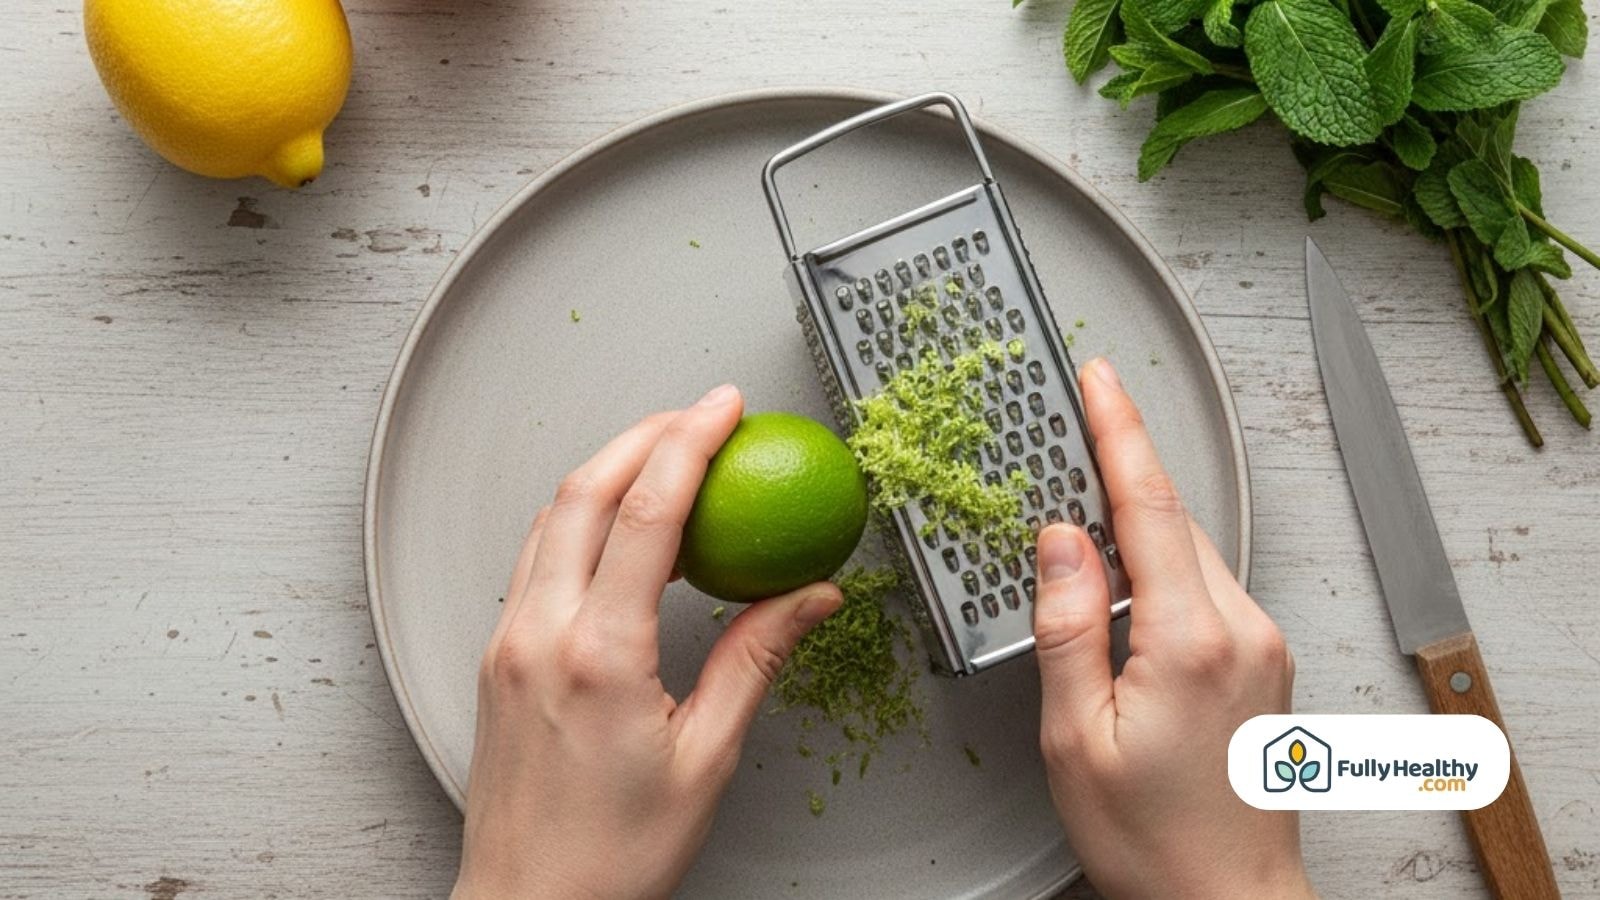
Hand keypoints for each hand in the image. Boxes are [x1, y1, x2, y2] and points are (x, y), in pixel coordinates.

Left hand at [452, 385, 842, 899]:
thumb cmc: (611, 855)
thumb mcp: (706, 758)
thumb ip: (756, 660)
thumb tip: (809, 598)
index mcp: (598, 656)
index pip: (645, 513)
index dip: (689, 443)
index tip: (724, 408)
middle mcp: (539, 634)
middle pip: (585, 490)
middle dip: (645, 433)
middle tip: (700, 415)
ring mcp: (508, 641)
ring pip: (552, 516)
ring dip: (607, 469)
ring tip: (666, 459)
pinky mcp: (497, 655)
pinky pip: (537, 556)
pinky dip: (580, 517)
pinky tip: (619, 529)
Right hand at [1033, 359, 1313, 899]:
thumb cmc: (1152, 840)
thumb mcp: (1077, 738)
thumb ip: (1067, 628)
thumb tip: (1059, 542)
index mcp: (1192, 641)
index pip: (1152, 508)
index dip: (1122, 432)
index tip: (1100, 379)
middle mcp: (1242, 631)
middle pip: (1173, 521)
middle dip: (1120, 471)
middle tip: (1068, 430)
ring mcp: (1261, 644)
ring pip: (1190, 552)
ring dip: (1137, 525)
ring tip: (1078, 527)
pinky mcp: (1262, 660)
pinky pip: (1205, 586)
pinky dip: (1160, 566)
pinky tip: (1121, 587)